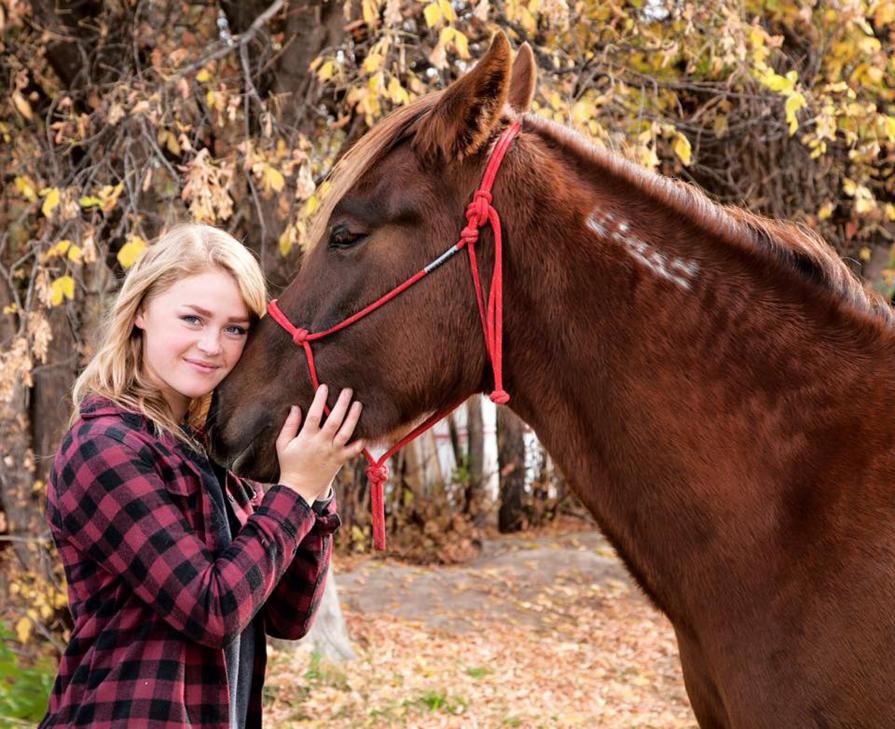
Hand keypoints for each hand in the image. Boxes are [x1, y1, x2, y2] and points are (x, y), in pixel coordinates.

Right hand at [275, 384, 364, 504]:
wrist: (299, 490)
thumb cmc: (290, 464)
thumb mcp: (283, 444)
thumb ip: (289, 425)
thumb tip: (295, 407)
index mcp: (306, 438)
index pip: (313, 414)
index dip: (319, 399)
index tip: (324, 386)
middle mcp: (321, 443)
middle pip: (334, 420)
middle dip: (342, 404)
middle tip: (348, 390)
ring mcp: (333, 452)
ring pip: (346, 432)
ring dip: (353, 417)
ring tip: (359, 404)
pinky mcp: (340, 461)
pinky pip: (354, 451)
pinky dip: (361, 442)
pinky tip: (366, 431)